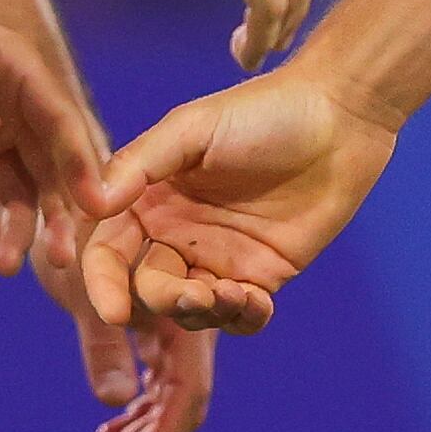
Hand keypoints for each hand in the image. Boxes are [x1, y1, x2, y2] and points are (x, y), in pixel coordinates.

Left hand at [36, 209, 217, 431]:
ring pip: (165, 387)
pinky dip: (134, 398)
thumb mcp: (100, 256)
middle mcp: (193, 310)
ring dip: (134, 431)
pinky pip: (156, 363)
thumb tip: (115, 398)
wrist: (150, 136)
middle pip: (177, 401)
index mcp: (189, 306)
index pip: (183, 395)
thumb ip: (107, 330)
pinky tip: (110, 419)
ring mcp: (180, 309)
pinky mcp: (161, 303)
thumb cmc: (126, 189)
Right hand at [72, 65, 401, 335]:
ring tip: (231, 294)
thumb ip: (140, 164)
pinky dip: (241, 320)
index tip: (114, 312)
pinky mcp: (262, 275)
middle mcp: (177, 234)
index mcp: (150, 199)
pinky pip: (240, 317)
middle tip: (195, 294)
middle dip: (164, 302)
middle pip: (149, 288)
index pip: (109, 251)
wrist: (338, 118)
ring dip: (203, 314)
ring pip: (191, 310)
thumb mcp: (192, 128)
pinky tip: (256, 302)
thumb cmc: (262, 112)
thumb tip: (92, 202)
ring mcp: (220, 258)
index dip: (103, 283)